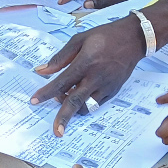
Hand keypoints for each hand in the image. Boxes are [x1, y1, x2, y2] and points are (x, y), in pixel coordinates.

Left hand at [32, 16, 144, 135]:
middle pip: (75, 102)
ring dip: (73, 109)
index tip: (34, 101)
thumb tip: (42, 70)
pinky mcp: (113, 91)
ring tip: (64, 99)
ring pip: (87, 107)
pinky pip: (96, 104)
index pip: (62, 83)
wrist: (133, 39)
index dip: (47, 93)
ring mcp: (106, 87)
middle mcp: (95, 78)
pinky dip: (85, 104)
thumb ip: (60, 58)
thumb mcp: (79, 40)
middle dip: (64, 118)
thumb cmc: (104, 36)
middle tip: (56, 131)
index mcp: (85, 63)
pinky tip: (79, 95)